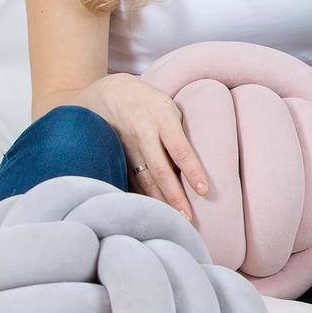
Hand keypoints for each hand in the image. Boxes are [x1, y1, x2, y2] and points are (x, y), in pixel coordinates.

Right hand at [89, 73, 209, 219]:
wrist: (107, 92)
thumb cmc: (149, 100)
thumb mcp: (169, 106)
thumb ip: (180, 131)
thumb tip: (195, 162)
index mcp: (162, 118)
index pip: (180, 149)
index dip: (192, 171)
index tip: (204, 190)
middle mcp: (143, 133)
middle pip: (160, 171)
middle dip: (175, 196)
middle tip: (188, 218)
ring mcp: (127, 146)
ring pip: (144, 179)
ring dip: (159, 201)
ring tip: (173, 220)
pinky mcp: (116, 155)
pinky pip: (131, 179)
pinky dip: (143, 195)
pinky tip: (152, 210)